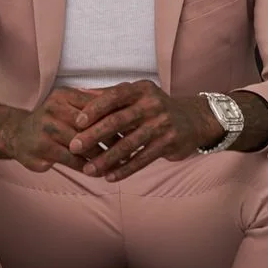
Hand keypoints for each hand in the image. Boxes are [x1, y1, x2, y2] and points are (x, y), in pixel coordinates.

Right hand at [8, 87, 124, 172]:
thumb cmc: (52, 120)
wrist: (16, 135)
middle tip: (131, 148)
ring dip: (102, 156)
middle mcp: (53, 109)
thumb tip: (126, 93)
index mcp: (64, 95)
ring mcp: (46, 129)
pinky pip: (71, 160)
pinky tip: (98, 172)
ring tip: (118, 164)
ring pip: (82, 145)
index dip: (116, 117)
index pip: (96, 105)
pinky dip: (86, 167)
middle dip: (112, 138)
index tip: (134, 127)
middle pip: (90, 125)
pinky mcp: (41, 149)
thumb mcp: (68, 104)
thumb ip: (92, 100)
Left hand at [67, 80, 218, 180]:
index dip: (94, 109)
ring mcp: (162, 124)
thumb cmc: (154, 108)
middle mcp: (152, 104)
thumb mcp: (137, 95)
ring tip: (89, 170)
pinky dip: (125, 170)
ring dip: (106, 159)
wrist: (193, 120)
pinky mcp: (169, 143)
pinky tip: (110, 177)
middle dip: (93, 135)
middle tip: (74, 147)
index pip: (114, 96)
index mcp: (141, 89)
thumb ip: (109, 95)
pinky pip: (142, 159)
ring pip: (128, 144)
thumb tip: (77, 93)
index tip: (76, 122)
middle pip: (117, 121)